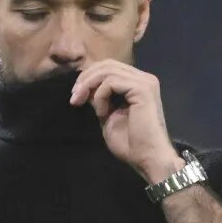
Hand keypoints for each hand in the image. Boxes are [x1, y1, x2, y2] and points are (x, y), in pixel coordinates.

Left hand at [70, 60, 183, 182]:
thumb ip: (99, 99)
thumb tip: (86, 87)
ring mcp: (145, 82)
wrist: (147, 158)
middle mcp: (143, 78)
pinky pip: (111, 82)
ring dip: (89, 85)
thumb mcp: (108, 116)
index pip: (109, 67)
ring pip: (107, 70)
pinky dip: (100, 96)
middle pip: (107, 64)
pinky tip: (102, 113)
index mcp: (137, 84)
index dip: (88, 77)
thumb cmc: (130, 143)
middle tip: (74, 97)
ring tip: (81, 103)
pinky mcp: (142, 89)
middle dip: (85, 78)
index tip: (75, 96)